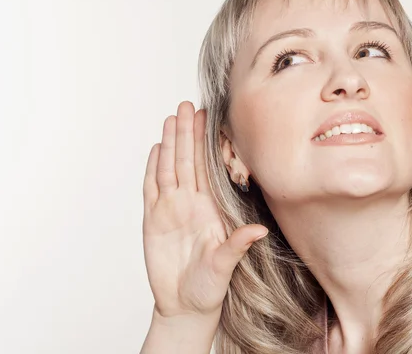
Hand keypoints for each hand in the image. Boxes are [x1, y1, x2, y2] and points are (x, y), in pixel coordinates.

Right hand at [142, 101, 267, 319]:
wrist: (184, 307)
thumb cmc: (208, 288)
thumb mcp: (225, 266)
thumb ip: (237, 245)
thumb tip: (259, 231)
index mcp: (210, 208)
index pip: (207, 168)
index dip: (207, 143)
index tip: (209, 118)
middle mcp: (191, 203)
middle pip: (187, 160)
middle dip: (187, 132)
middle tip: (187, 105)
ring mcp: (170, 209)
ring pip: (169, 168)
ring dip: (170, 144)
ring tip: (171, 118)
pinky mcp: (152, 219)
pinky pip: (152, 188)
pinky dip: (152, 168)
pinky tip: (156, 149)